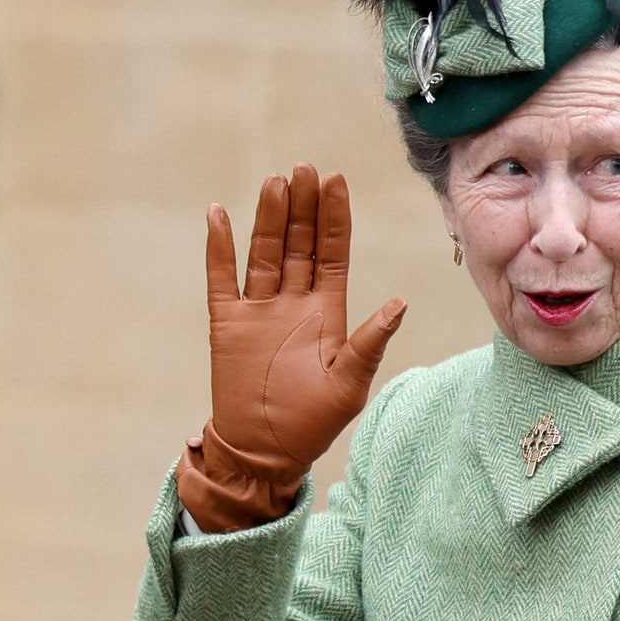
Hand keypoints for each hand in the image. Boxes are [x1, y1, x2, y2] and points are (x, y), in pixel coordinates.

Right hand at [177, 164, 405, 530]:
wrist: (264, 453)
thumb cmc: (312, 422)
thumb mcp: (350, 382)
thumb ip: (371, 340)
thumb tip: (400, 301)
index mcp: (328, 311)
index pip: (332, 252)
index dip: (334, 217)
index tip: (336, 179)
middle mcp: (294, 302)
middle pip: (299, 243)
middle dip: (303, 206)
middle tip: (306, 167)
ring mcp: (259, 310)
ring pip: (265, 252)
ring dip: (270, 218)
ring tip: (276, 181)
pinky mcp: (228, 324)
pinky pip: (222, 279)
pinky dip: (219, 248)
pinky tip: (219, 215)